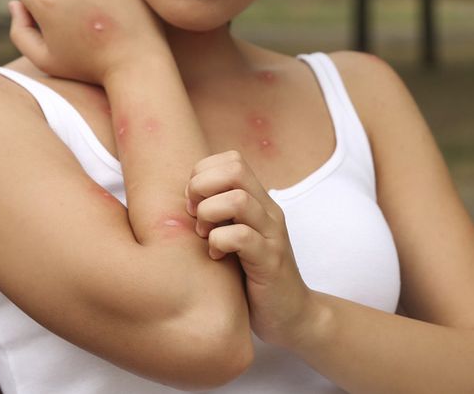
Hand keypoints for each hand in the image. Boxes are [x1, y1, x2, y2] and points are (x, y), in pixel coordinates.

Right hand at [9, 0, 165, 84]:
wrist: (135, 63)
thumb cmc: (87, 66)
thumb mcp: (44, 59)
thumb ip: (20, 31)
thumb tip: (15, 4)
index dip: (38, 6)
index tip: (54, 24)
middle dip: (64, 0)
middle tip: (82, 29)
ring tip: (100, 23)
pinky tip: (114, 13)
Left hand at [186, 151, 318, 347]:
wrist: (290, 314)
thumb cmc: (251, 277)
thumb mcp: (233, 237)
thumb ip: (217, 216)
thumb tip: (183, 200)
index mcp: (258, 201)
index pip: (231, 160)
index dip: (203, 174)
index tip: (193, 203)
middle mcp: (268, 211)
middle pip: (235, 169)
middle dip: (202, 187)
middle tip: (195, 216)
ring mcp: (272, 235)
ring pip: (238, 200)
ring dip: (209, 214)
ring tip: (204, 235)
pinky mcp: (270, 261)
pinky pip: (242, 237)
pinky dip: (219, 243)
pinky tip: (216, 257)